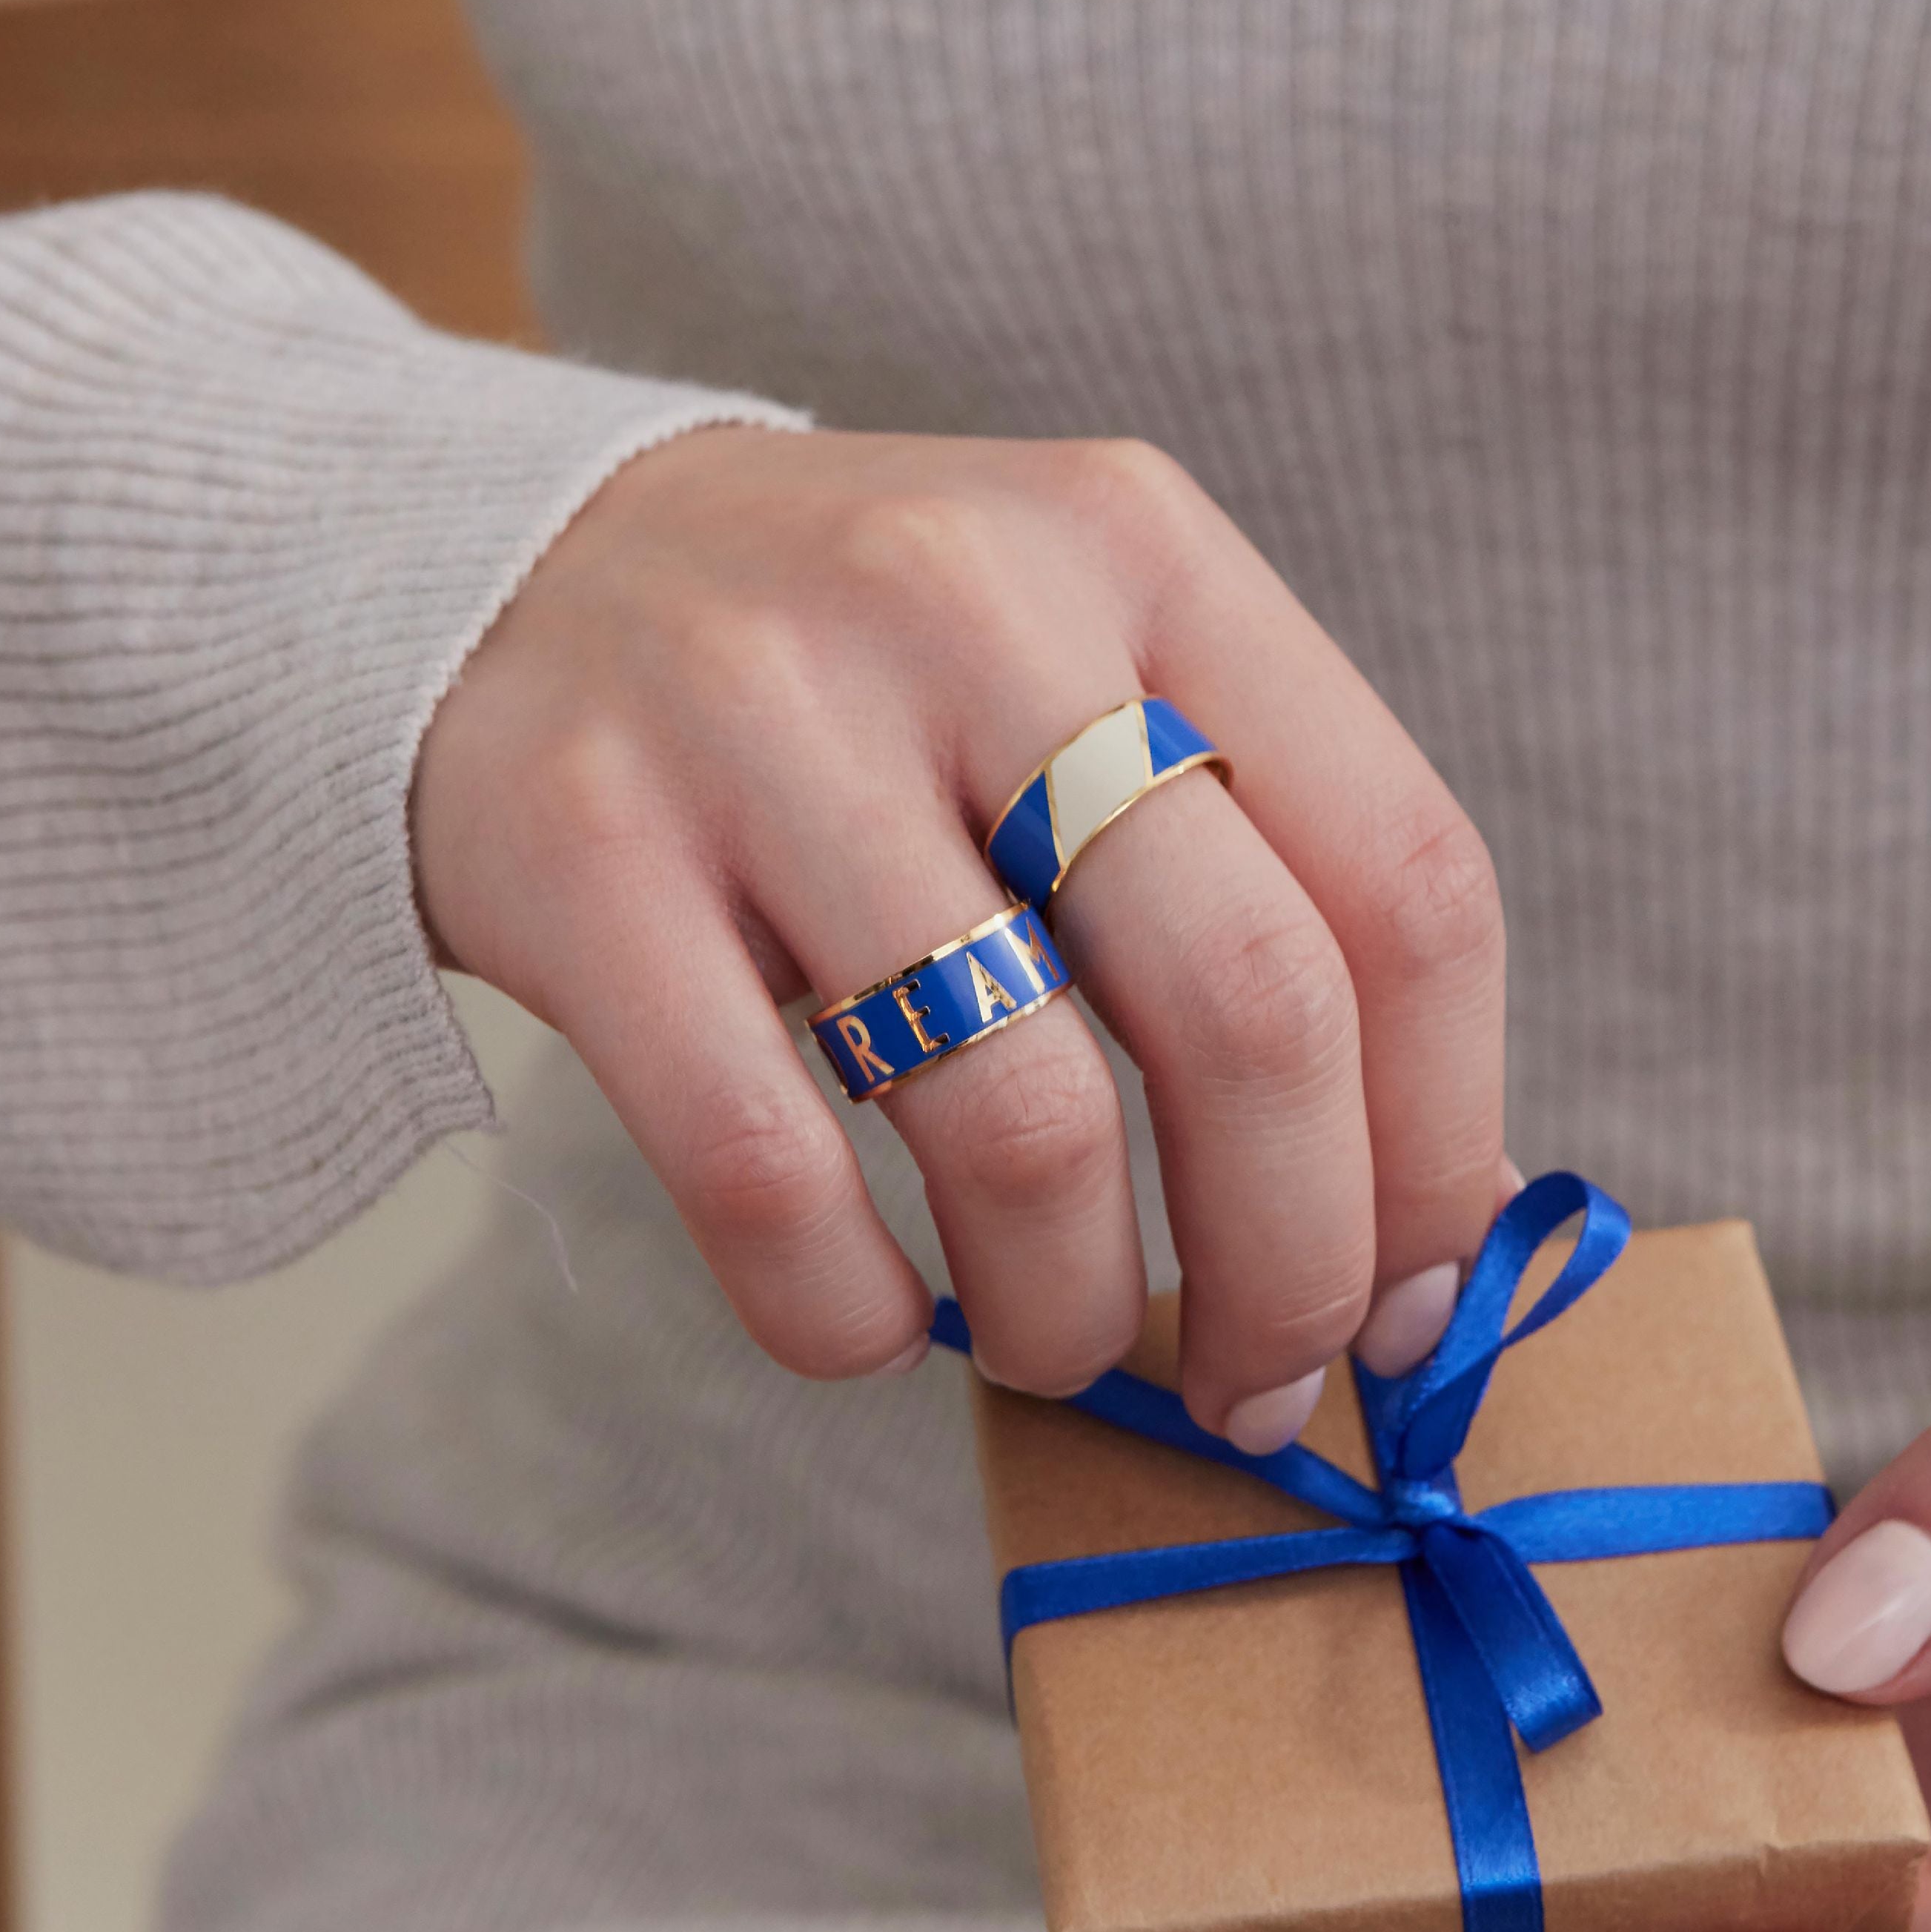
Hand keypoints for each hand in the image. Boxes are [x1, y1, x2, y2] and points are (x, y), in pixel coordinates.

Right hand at [413, 426, 1508, 1434]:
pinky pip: (771, 1177)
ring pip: (1023, 1121)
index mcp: (1143, 549)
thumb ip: (1243, 875)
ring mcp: (765, 720)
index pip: (1405, 883)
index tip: (1415, 1299)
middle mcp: (976, 605)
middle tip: (1258, 1383)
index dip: (1444, 1142)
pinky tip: (870, 1322)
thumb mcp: (1072, 670)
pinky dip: (849, 1314)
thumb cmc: (852, 686)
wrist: (485, 569)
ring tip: (1042, 1341)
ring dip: (1066, 1309)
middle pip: (1252, 1011)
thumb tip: (1418, 1222)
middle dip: (1292, 1265)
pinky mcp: (585, 851)